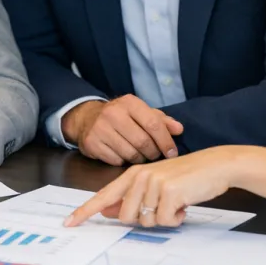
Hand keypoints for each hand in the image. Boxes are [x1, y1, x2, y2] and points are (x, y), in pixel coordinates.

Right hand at [62, 94, 183, 164]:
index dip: (166, 141)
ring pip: (130, 154)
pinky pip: (116, 160)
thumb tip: (179, 129)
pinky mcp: (92, 143)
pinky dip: (123, 161)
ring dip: (139, 159)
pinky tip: (122, 154)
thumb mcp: (140, 112)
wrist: (86, 119)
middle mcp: (113, 113)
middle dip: (153, 153)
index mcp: (129, 103)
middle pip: (143, 142)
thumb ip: (161, 120)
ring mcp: (100, 128)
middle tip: (154, 155)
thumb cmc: (120, 116)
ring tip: (138, 154)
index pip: (153, 124)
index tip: (172, 153)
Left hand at [64, 146, 265, 228]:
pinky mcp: (168, 192)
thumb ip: (132, 197)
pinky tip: (184, 205)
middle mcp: (139, 177)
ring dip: (161, 219)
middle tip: (162, 208)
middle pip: (124, 216)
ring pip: (144, 221)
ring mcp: (153, 183)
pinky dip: (175, 219)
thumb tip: (109, 212)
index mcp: (132, 175)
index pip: (102, 195)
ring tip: (175, 204)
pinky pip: (164, 221)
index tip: (68, 223)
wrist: (215, 165)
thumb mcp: (156, 183)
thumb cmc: (186, 177)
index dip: (85, 211)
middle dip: (142, 220)